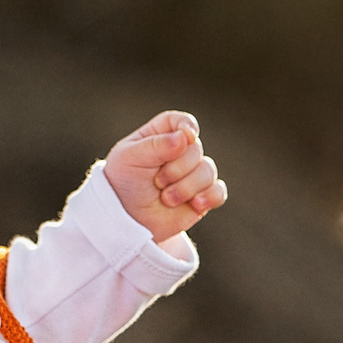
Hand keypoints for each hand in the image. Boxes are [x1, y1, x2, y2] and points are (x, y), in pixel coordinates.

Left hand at [104, 111, 226, 242]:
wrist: (125, 221)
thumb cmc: (123, 184)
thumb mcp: (131, 158)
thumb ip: (157, 145)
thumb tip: (185, 137)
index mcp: (159, 136)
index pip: (180, 122)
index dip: (186, 125)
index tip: (187, 135)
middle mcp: (179, 153)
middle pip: (195, 149)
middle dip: (178, 168)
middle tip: (157, 182)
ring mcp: (191, 175)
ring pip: (208, 171)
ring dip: (187, 187)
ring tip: (167, 199)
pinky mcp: (200, 197)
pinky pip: (219, 192)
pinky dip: (210, 197)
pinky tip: (196, 204)